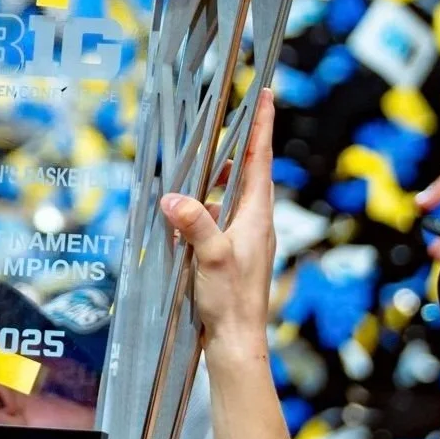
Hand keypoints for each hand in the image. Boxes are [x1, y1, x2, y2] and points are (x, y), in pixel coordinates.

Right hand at [161, 89, 275, 344]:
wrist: (236, 343)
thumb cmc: (231, 303)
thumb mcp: (211, 258)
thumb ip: (195, 224)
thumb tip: (173, 198)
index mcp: (258, 215)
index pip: (261, 158)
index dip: (263, 125)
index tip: (266, 95)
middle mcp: (255, 222)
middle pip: (248, 171)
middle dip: (235, 144)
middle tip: (221, 119)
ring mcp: (245, 238)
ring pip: (231, 195)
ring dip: (215, 178)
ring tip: (194, 167)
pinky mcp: (232, 254)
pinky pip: (219, 218)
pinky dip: (204, 208)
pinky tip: (183, 216)